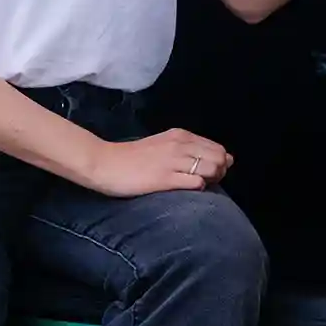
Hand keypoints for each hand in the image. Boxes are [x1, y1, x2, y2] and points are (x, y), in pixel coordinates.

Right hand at [85, 127, 232, 197]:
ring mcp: (173, 161)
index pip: (217, 148)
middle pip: (219, 158)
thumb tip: (220, 158)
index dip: (220, 163)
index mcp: (181, 135)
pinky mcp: (165, 178)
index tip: (209, 173)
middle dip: (219, 172)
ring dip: (211, 180)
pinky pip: (196, 183)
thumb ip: (188, 149)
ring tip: (196, 186)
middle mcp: (180, 145)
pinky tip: (186, 190)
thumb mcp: (163, 145)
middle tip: (206, 182)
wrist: (105, 163)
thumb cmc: (132, 158)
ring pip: (212, 168)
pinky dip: (198, 188)